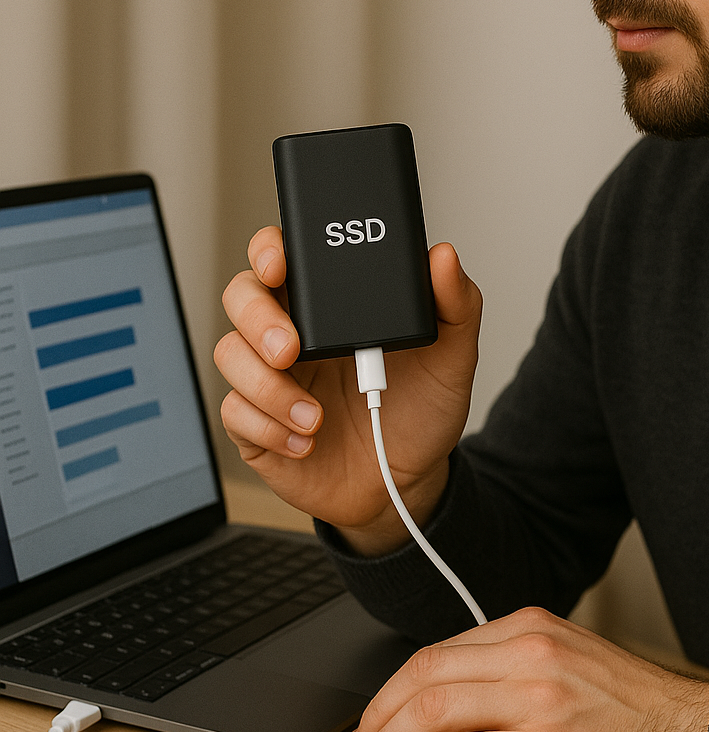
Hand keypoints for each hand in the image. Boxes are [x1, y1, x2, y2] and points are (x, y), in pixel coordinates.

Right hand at [214, 230, 481, 550]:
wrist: (407, 481)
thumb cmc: (421, 412)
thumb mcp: (452, 358)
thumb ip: (456, 304)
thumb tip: (444, 256)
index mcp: (330, 306)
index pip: (282, 256)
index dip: (268, 250)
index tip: (280, 265)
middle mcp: (292, 333)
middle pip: (241, 296)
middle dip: (257, 319)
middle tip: (290, 350)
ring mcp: (271, 377)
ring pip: (230, 354)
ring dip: (268, 387)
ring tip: (314, 417)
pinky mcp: (255, 423)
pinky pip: (234, 411)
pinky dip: (268, 428)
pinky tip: (305, 441)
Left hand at [342, 607, 708, 731]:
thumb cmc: (636, 712)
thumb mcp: (570, 659)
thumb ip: (513, 664)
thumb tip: (447, 696)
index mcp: (531, 627)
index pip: (438, 651)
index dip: (393, 691)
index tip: (376, 721)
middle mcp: (530, 653)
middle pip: (424, 675)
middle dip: (379, 717)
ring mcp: (537, 698)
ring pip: (432, 711)